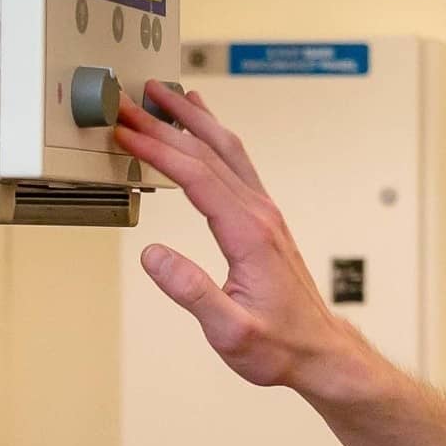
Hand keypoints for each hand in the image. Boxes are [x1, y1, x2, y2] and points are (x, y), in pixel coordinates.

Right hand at [109, 82, 393, 404]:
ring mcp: (265, 213)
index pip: (196, 176)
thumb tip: (153, 255)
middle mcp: (260, 214)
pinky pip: (237, 163)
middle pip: (207, 152)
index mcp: (248, 234)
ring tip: (165, 92)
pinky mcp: (265, 219)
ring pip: (227, 149)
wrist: (319, 352)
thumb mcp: (230, 332)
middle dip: (165, 123)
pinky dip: (213, 136)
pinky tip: (203, 126)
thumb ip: (191, 292)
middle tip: (131, 102)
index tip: (127, 133)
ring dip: (193, 118)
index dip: (158, 150)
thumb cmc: (280, 345)